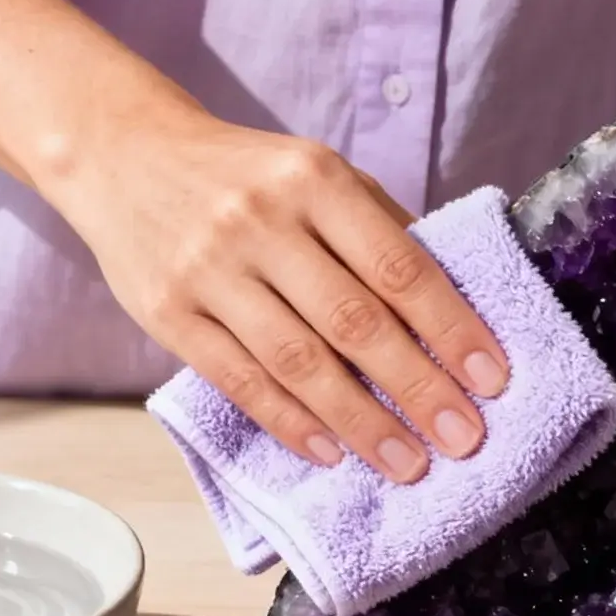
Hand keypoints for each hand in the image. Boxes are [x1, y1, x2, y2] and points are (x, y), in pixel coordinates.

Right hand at [47, 108, 508, 481]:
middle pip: (354, 322)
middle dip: (418, 388)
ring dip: (360, 422)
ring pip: (297, 362)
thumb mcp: (315, 172)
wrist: (124, 152)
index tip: (492, 379)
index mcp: (313, 178)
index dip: (450, 327)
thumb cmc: (244, 173)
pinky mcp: (167, 313)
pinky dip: (289, 422)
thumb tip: (452, 305)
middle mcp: (260, 222)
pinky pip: (238, 380)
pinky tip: (332, 452)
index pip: (398, 265)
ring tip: (408, 463)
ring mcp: (208, 270)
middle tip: (464, 439)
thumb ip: (377, 227)